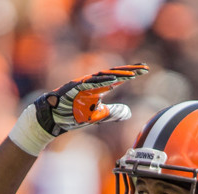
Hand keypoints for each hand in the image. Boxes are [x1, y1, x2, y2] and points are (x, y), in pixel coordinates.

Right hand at [9, 63, 148, 155]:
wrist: (51, 121)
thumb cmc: (73, 116)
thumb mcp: (98, 116)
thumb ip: (113, 113)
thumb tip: (129, 112)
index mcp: (97, 88)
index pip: (117, 78)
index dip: (131, 73)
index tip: (146, 70)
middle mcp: (90, 83)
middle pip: (112, 74)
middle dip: (128, 71)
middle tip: (144, 68)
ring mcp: (80, 85)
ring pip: (101, 77)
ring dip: (116, 75)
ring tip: (130, 74)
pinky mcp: (71, 90)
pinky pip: (86, 85)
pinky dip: (98, 83)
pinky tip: (111, 82)